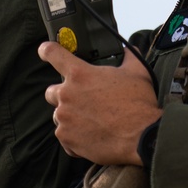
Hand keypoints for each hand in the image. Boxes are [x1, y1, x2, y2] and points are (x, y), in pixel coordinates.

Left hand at [39, 41, 159, 165]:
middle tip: (82, 99)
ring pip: (59, 115)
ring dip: (70, 116)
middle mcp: (67, 94)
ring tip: (91, 120)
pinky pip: (65, 136)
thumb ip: (129, 56)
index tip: (44, 51)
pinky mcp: (67, 138)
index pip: (53, 54)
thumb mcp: (138, 72)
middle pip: (51, 92)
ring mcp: (65, 118)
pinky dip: (76, 136)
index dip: (47, 50)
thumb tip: (129, 49)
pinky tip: (93, 135)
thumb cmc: (139, 104)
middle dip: (64, 94)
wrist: (142, 136)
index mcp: (80, 74)